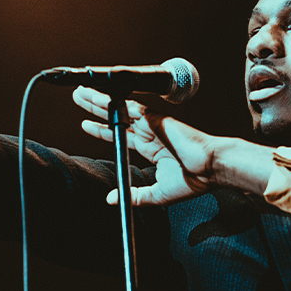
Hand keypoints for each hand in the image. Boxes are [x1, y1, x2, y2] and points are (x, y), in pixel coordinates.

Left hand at [73, 86, 220, 205]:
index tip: (86, 124)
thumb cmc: (194, 181)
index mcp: (151, 148)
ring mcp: (152, 124)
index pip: (120, 136)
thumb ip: (135, 196)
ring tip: (81, 92)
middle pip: (116, 117)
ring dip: (99, 100)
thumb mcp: (157, 194)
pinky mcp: (155, 119)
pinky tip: (98, 95)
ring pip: (119, 109)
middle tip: (78, 98)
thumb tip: (111, 199)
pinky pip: (130, 107)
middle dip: (96, 108)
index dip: (102, 130)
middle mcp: (149, 133)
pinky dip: (114, 101)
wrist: (211, 169)